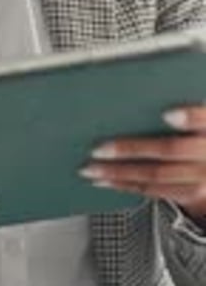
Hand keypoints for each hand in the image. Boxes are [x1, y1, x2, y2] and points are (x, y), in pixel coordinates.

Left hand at [80, 106, 205, 221]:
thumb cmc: (196, 129)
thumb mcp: (196, 116)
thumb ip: (178, 104)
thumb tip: (138, 92)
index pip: (203, 119)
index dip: (189, 118)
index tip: (167, 114)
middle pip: (170, 150)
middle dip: (131, 150)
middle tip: (99, 148)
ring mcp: (201, 177)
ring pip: (156, 176)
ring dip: (119, 173)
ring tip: (91, 168)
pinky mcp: (189, 193)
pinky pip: (154, 191)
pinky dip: (125, 186)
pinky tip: (105, 180)